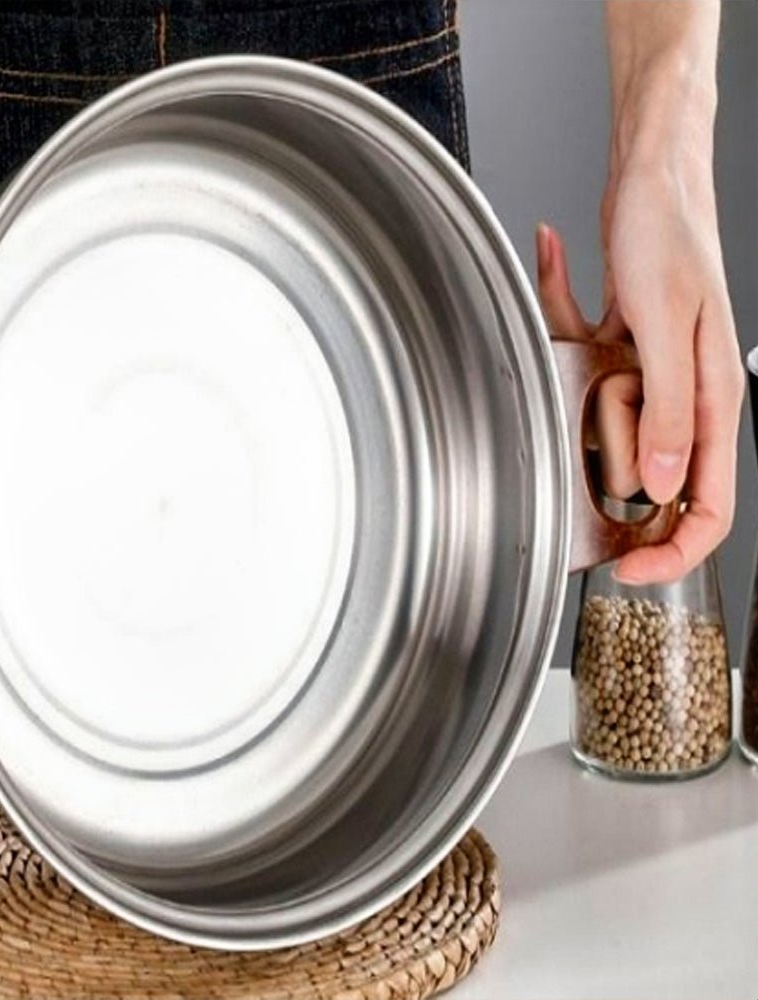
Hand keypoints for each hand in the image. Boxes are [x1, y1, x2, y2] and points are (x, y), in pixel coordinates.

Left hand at [538, 0, 743, 585]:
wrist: (653, 169)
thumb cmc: (670, 229)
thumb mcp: (666, 328)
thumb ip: (669, 412)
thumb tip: (664, 488)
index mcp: (711, 402)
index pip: (707, 506)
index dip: (672, 550)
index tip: (629, 569)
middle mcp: (685, 400)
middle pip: (651, 478)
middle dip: (612, 462)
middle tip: (598, 411)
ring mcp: (653, 380)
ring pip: (612, 430)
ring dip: (583, 400)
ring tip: (590, 340)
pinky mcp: (624, 358)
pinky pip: (587, 374)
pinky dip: (566, 331)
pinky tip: (555, 271)